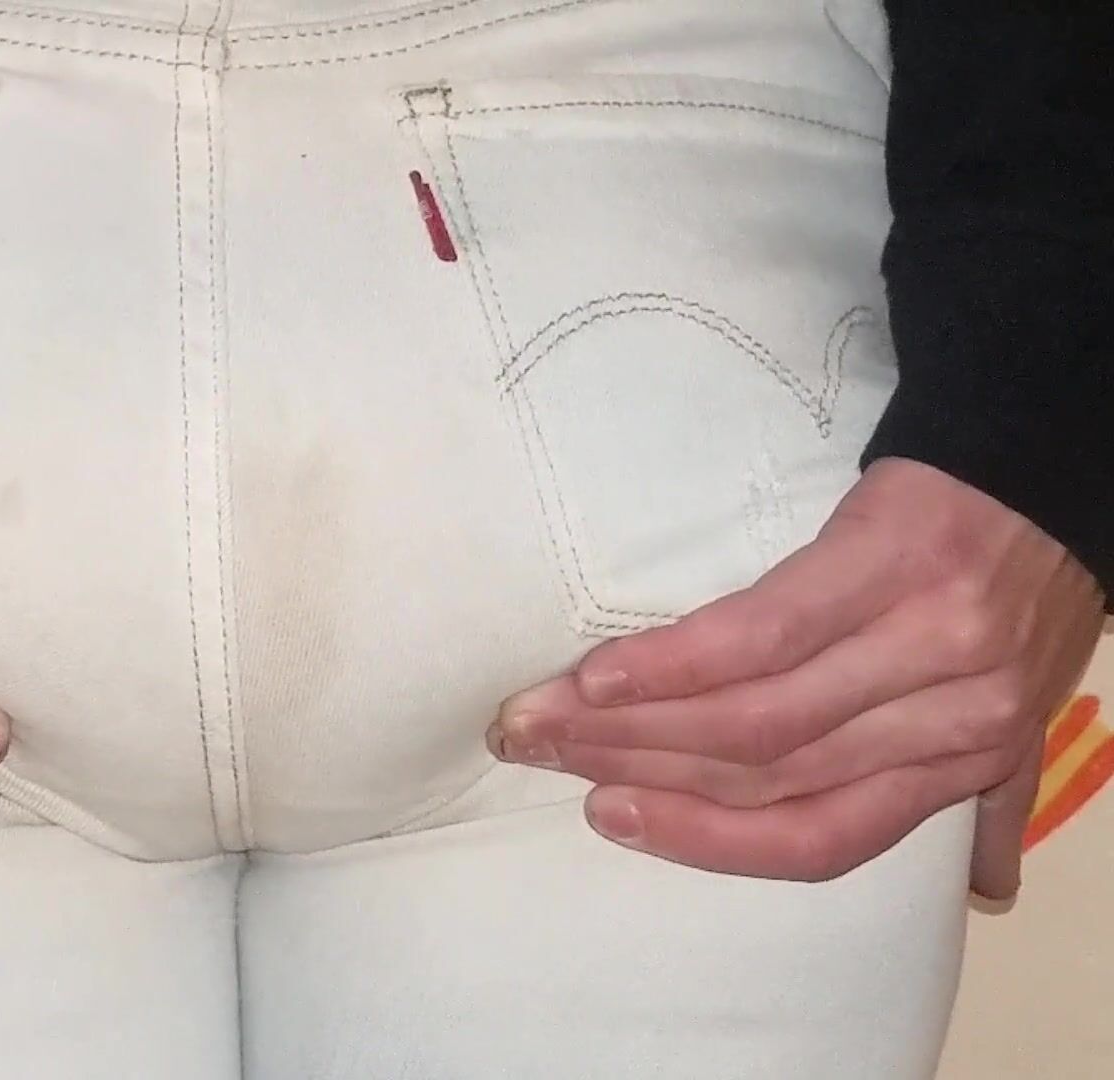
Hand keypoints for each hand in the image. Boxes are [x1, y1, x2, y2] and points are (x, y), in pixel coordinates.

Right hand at [488, 458, 1103, 897]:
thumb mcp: (1023, 703)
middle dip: (632, 770)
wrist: (1056, 447)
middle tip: (531, 752)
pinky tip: (602, 676)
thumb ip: (989, 792)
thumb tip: (987, 890)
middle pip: (765, 774)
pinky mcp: (889, 563)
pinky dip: (672, 665)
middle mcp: (950, 718)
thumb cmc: (1024, 580)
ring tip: (542, 716)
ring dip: (626, 726)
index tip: (609, 820)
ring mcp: (924, 645)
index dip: (705, 841)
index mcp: (966, 760)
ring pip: (753, 722)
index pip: (823, 837)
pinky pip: (762, 635)